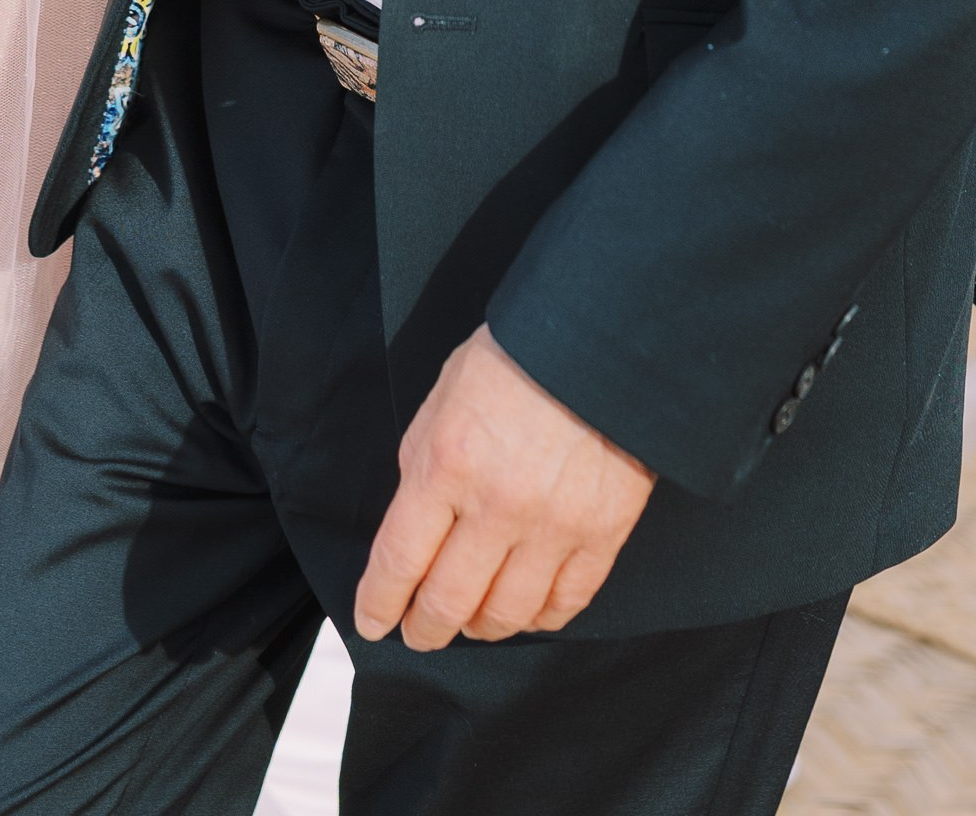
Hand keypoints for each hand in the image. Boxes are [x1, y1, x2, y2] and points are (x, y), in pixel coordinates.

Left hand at [355, 327, 654, 650]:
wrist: (600, 342)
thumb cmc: (514, 359)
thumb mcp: (443, 397)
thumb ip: (424, 465)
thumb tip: (415, 529)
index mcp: (447, 463)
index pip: (399, 559)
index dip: (379, 602)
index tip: (373, 622)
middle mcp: (497, 505)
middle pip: (449, 601)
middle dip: (425, 629)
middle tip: (419, 633)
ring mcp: (553, 525)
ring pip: (506, 614)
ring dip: (479, 628)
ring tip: (471, 622)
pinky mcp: (602, 533)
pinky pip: (565, 603)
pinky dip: (539, 618)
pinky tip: (526, 611)